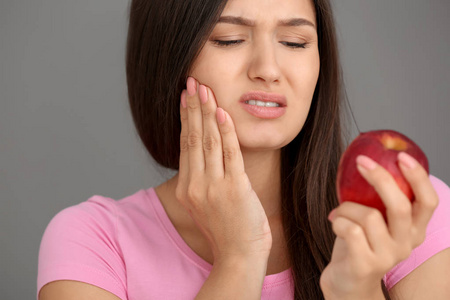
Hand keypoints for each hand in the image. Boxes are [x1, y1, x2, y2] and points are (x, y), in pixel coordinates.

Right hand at [175, 77, 271, 263]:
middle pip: (193, 138)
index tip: (186, 97)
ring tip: (205, 90)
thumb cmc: (227, 230)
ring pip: (208, 141)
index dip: (186, 119)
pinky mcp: (235, 188)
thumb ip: (202, 180)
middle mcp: (196, 185)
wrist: (239, 256)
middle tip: (193, 82)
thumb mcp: (205, 205)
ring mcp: (214, 186)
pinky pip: (229, 154)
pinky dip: (226, 132)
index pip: (185, 145)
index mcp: (187, 188)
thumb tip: (203, 156)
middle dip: (193, 107)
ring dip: (207, 113)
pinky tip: (221, 113)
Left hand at [320, 153, 438, 299]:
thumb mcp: (376, 220)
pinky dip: (337, 220)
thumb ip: (377, 198)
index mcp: (414, 229)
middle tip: (361, 161)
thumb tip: (365, 159)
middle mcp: (406, 244)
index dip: (418, 177)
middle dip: (380, 178)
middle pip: (400, 205)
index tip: (401, 156)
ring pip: (368, 215)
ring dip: (346, 206)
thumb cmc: (359, 243)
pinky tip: (334, 223)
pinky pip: (349, 230)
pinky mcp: (366, 264)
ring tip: (338, 212)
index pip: (429, 201)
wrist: (348, 282)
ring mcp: (388, 256)